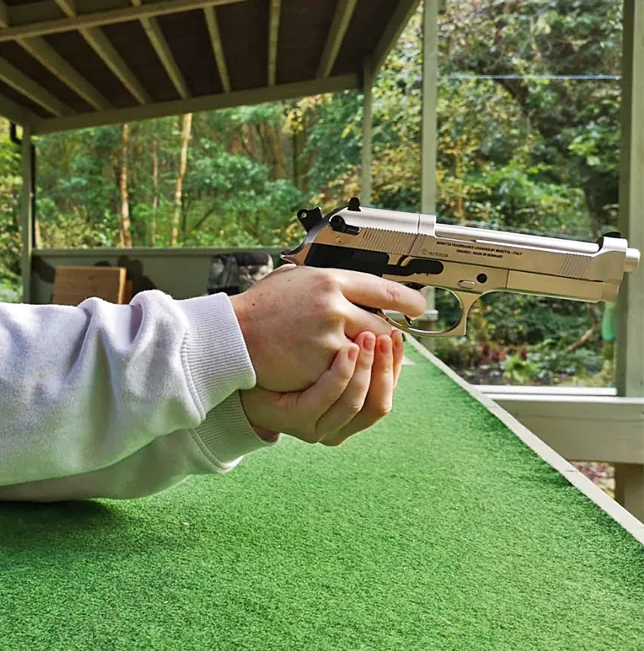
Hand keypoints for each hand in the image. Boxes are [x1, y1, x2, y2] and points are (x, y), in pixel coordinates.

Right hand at [230, 265, 423, 392]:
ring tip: (366, 357)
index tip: (418, 308)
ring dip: (373, 357)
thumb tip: (349, 279)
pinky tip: (345, 371)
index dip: (410, 302)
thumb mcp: (293, 277)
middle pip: (384, 325)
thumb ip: (323, 277)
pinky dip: (352, 373)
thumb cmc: (259, 307)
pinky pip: (351, 372)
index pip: (386, 290)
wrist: (233, 335)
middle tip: (388, 339)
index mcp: (329, 280)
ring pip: (371, 352)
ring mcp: (329, 337)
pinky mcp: (321, 365)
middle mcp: (334, 305)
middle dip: (388, 336)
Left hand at [241, 329, 404, 444]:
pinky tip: (346, 348)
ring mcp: (318, 426)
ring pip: (358, 402)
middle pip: (379, 403)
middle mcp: (338, 426)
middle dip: (387, 367)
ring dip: (368, 368)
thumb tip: (383, 314)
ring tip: (369, 337)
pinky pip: (328, 397)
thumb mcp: (320, 352)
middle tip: (388, 335)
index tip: (398, 336)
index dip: (396, 366)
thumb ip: (349, 344)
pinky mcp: (299, 420)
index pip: (386, 394)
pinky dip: (341, 373)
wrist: (240, 370)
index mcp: (349, 413)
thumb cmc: (280, 358)